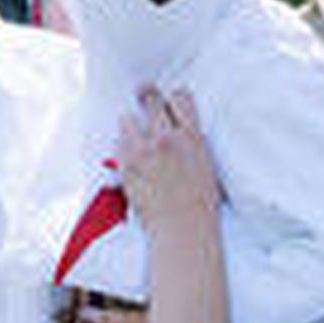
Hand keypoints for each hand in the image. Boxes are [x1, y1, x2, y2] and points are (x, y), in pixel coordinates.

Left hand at [117, 88, 219, 232]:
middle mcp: (167, 138)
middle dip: (147, 95)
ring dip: (131, 122)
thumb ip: (189, 141)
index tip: (169, 100)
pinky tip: (130, 153)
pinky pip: (118, 141)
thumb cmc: (200, 204)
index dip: (173, 96)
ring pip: (128, 118)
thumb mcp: (205, 163)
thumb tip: (178, 128)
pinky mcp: (126, 164)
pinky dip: (122, 144)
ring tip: (134, 130)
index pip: (180, 97)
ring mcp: (144, 151)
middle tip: (143, 92)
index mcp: (192, 137)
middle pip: (152, 101)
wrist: (182, 230)